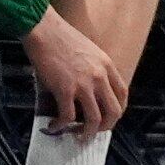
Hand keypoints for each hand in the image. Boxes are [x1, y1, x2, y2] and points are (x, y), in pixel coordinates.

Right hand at [20, 9, 129, 134]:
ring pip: (94, 120)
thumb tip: (84, 89)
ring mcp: (83, 85)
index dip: (118, 110)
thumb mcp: (87, 50)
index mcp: (107, 66)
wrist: (42, 28)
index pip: (123, 94)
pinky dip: (61, 125)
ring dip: (86, 132)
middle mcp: (100, 77)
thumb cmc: (59, 35)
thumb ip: (92, 68)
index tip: (108, 116)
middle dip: (105, 127)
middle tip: (94, 131)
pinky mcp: (65, 89)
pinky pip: (68, 116)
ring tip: (77, 136)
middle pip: (114, 112)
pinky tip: (54, 126)